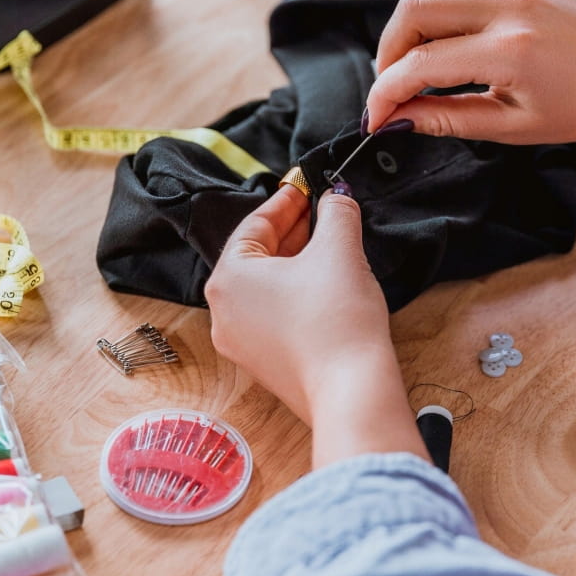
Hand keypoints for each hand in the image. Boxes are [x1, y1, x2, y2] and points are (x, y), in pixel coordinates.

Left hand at [206, 184, 427, 467]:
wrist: (350, 389)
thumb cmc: (336, 317)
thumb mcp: (339, 249)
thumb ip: (336, 213)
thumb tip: (336, 198)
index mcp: (228, 278)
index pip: (256, 225)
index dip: (287, 200)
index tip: (307, 185)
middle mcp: (224, 311)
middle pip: (259, 255)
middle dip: (294, 230)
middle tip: (322, 210)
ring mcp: (241, 342)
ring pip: (268, 286)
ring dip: (297, 261)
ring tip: (329, 242)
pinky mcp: (264, 363)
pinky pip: (275, 314)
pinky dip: (296, 292)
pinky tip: (325, 283)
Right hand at [366, 0, 575, 143]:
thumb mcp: (514, 126)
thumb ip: (448, 119)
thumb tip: (398, 120)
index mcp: (509, 51)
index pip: (419, 66)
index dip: (385, 95)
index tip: (375, 119)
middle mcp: (505, 7)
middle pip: (411, 11)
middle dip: (386, 55)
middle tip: (392, 90)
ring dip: (403, 28)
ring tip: (410, 67)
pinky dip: (429, 13)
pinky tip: (437, 45)